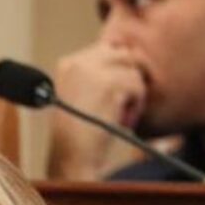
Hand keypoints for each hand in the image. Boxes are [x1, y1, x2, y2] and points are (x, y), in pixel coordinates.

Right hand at [47, 41, 146, 180]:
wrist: (72, 156)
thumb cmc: (79, 133)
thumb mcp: (81, 95)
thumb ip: (98, 73)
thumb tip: (128, 52)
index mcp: (68, 64)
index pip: (107, 48)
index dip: (119, 67)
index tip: (120, 89)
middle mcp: (78, 62)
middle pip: (123, 54)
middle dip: (131, 76)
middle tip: (127, 101)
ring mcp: (92, 71)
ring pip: (133, 69)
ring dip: (134, 93)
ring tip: (121, 115)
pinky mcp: (109, 84)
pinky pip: (137, 85)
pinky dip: (136, 105)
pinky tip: (122, 119)